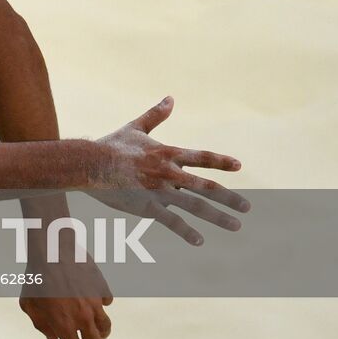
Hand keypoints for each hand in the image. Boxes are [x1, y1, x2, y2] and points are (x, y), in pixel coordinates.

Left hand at [20, 253, 112, 338]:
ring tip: (101, 336)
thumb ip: (41, 325)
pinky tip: (99, 306)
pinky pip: (106, 301)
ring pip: (105, 325)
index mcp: (64, 325)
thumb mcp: (29, 305)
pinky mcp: (100, 289)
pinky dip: (103, 306)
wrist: (52, 252)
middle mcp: (82, 318)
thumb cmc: (36, 278)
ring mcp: (94, 303)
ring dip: (103, 334)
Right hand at [91, 96, 249, 244]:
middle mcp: (169, 173)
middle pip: (206, 186)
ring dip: (218, 216)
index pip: (201, 157)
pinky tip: (199, 241)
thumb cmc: (111, 145)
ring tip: (236, 225)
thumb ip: (155, 115)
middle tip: (247, 207)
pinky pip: (171, 221)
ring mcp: (160, 191)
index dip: (220, 161)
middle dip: (229, 197)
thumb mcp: (135, 127)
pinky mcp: (147, 207)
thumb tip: (170, 98)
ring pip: (196, 206)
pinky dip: (187, 231)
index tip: (238, 166)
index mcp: (167, 153)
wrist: (90, 163)